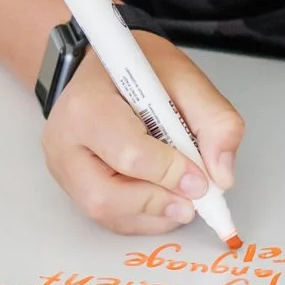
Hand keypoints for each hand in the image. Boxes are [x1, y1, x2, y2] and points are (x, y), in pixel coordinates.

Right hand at [43, 31, 243, 233]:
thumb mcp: (185, 76)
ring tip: (181, 196)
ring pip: (106, 214)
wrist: (108, 65)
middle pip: (104, 197)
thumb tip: (221, 174)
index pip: (128, 154)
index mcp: (87, 104)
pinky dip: (144, 217)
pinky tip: (163, 196)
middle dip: (157, 203)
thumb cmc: (139, 68)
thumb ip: (214, 120)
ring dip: (154, 214)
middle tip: (192, 199)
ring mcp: (63, 168)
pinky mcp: (71, 186)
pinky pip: (108, 219)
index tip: (202, 178)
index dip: (171, 172)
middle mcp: (64, 141)